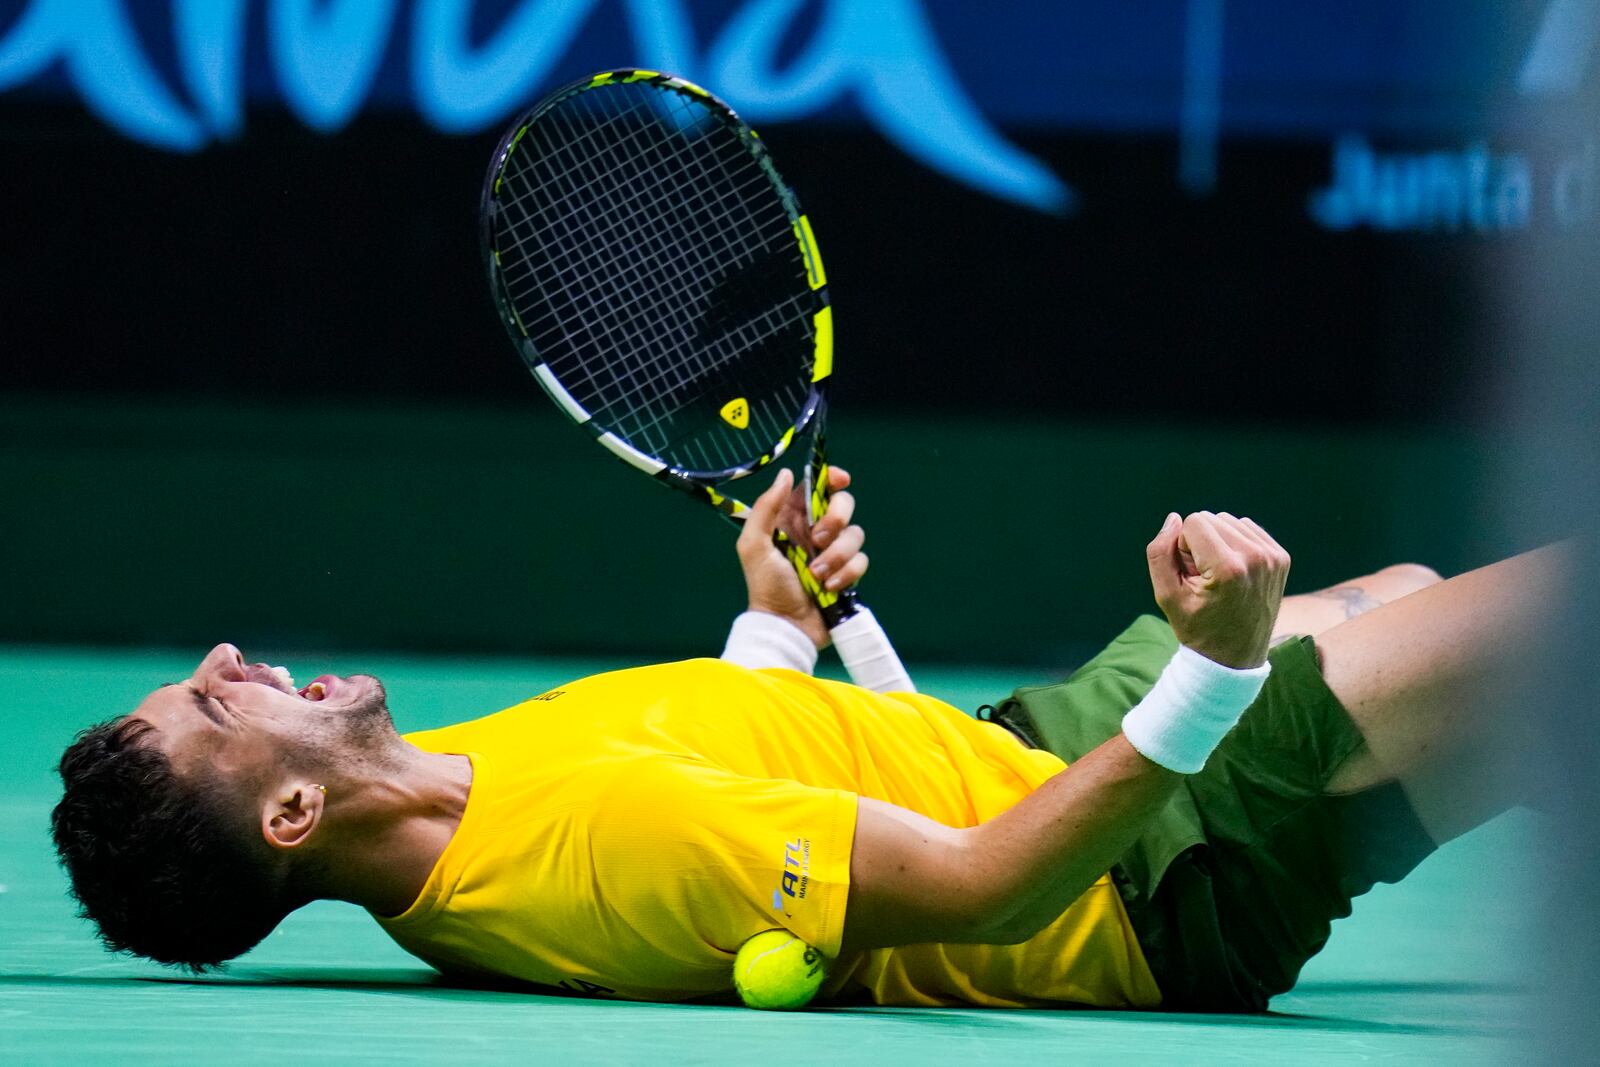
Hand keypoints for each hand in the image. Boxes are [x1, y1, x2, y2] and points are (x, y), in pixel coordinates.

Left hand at [736, 466, 866, 647]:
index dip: (833, 479)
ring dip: (837, 554)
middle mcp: (815, 532)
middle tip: (818, 539)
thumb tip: (787, 474)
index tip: (842, 480)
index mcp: (792, 519)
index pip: (817, 488)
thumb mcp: (754, 545)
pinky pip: (861, 561)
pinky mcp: (847, 573)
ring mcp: (833, 552)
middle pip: (844, 505)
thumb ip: (766, 508)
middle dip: (837, 518)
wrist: (785, 625)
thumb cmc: (766, 586)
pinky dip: (846, 573)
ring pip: (855, 534)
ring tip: (816, 574)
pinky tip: (829, 587)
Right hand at [1146, 511, 1290, 667]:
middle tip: (1205, 578)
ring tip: (1219, 576)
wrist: (1236, 657)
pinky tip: (1233, 571)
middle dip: (1200, 543)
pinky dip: (1235, 543)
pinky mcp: (1281, 557)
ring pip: (1229, 521)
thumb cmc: (1197, 627)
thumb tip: (1173, 519)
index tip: (1192, 576)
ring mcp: (1273, 557)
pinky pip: (1247, 529)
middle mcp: (1256, 558)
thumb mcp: (1166, 595)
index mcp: (1228, 568)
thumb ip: (1160, 552)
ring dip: (1217, 542)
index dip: (1183, 546)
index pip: (1194, 521)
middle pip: (1212, 518)